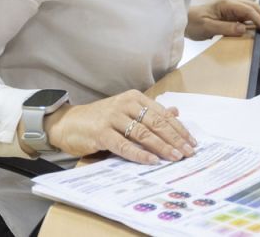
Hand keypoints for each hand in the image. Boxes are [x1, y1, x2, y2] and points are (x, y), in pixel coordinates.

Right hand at [38, 90, 196, 164]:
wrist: (68, 123)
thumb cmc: (100, 119)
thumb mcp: (127, 111)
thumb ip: (150, 112)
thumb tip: (176, 113)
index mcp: (135, 98)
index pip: (162, 114)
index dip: (179, 128)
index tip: (191, 141)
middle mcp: (125, 104)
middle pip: (156, 123)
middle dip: (175, 139)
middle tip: (188, 152)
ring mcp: (113, 118)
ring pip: (144, 133)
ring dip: (162, 147)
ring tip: (175, 157)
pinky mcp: (101, 133)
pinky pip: (124, 145)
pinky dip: (140, 154)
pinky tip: (152, 161)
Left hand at [185, 0, 259, 40]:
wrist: (182, 20)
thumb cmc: (193, 22)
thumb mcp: (207, 27)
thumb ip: (226, 28)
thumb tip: (244, 29)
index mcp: (227, 4)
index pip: (248, 11)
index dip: (259, 20)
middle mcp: (231, 4)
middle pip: (254, 8)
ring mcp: (231, 9)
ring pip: (252, 11)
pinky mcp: (230, 15)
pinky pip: (247, 16)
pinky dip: (256, 20)